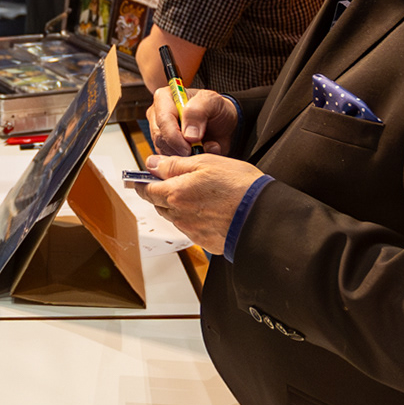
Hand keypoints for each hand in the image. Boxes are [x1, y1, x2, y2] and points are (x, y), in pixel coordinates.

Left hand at [136, 153, 266, 254]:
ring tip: (194, 195)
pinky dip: (192, 219)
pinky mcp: (204, 241)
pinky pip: (189, 228)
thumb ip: (174, 165)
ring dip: (175, 206)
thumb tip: (152, 164)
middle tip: (170, 182)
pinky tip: (207, 210)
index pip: (146, 189)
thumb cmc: (239, 186)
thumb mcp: (206, 163)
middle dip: (159, 193)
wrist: (263, 216)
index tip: (140, 177)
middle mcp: (179, 215)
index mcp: (175, 193)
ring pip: (173, 217)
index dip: (142, 182)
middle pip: (158, 204)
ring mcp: (191, 230)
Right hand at [146, 86, 236, 155]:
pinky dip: (184, 161)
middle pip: (160, 137)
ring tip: (201, 148)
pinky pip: (168, 160)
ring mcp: (159, 132)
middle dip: (180, 148)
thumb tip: (188, 135)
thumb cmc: (216, 109)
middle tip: (198, 149)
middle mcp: (158, 114)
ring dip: (184, 155)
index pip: (163, 120)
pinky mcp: (164, 148)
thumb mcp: (213, 102)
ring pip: (163, 150)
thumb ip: (198, 111)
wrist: (224, 125)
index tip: (190, 145)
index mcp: (165, 97)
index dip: (174, 135)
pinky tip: (197, 153)